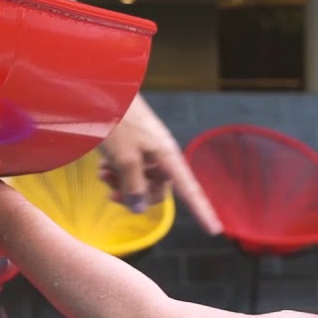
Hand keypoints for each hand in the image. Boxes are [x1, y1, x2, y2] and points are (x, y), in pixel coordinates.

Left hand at [98, 95, 223, 235]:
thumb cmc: (116, 120)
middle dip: (135, 195)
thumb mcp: (123, 157)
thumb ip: (133, 186)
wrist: (103, 87)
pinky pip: (131, 167)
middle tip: (110, 194)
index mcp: (168, 158)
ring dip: (122, 183)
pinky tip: (102, 167)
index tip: (215, 230)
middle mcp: (162, 156)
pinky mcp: (134, 144)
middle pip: (158, 190)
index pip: (190, 191)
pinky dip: (117, 171)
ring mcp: (148, 149)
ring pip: (140, 179)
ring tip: (101, 176)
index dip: (202, 211)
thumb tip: (139, 208)